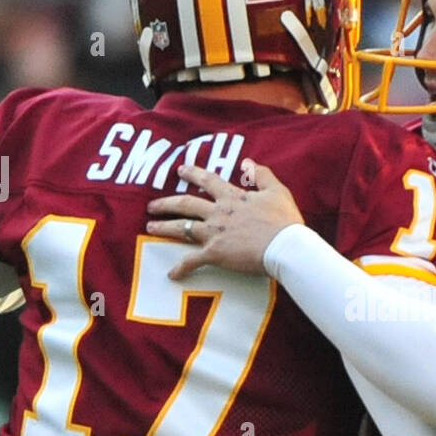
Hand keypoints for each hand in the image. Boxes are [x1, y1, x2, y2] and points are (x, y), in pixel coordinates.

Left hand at [145, 158, 304, 278]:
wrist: (285, 246)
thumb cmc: (284, 221)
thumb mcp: (277, 191)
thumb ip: (262, 175)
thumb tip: (248, 162)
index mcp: (233, 197)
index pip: (208, 180)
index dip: (193, 173)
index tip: (180, 169)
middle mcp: (218, 212)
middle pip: (186, 203)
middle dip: (167, 202)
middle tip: (152, 204)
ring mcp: (214, 232)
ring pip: (182, 227)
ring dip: (164, 227)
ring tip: (151, 226)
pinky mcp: (214, 253)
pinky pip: (192, 261)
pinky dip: (181, 268)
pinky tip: (171, 274)